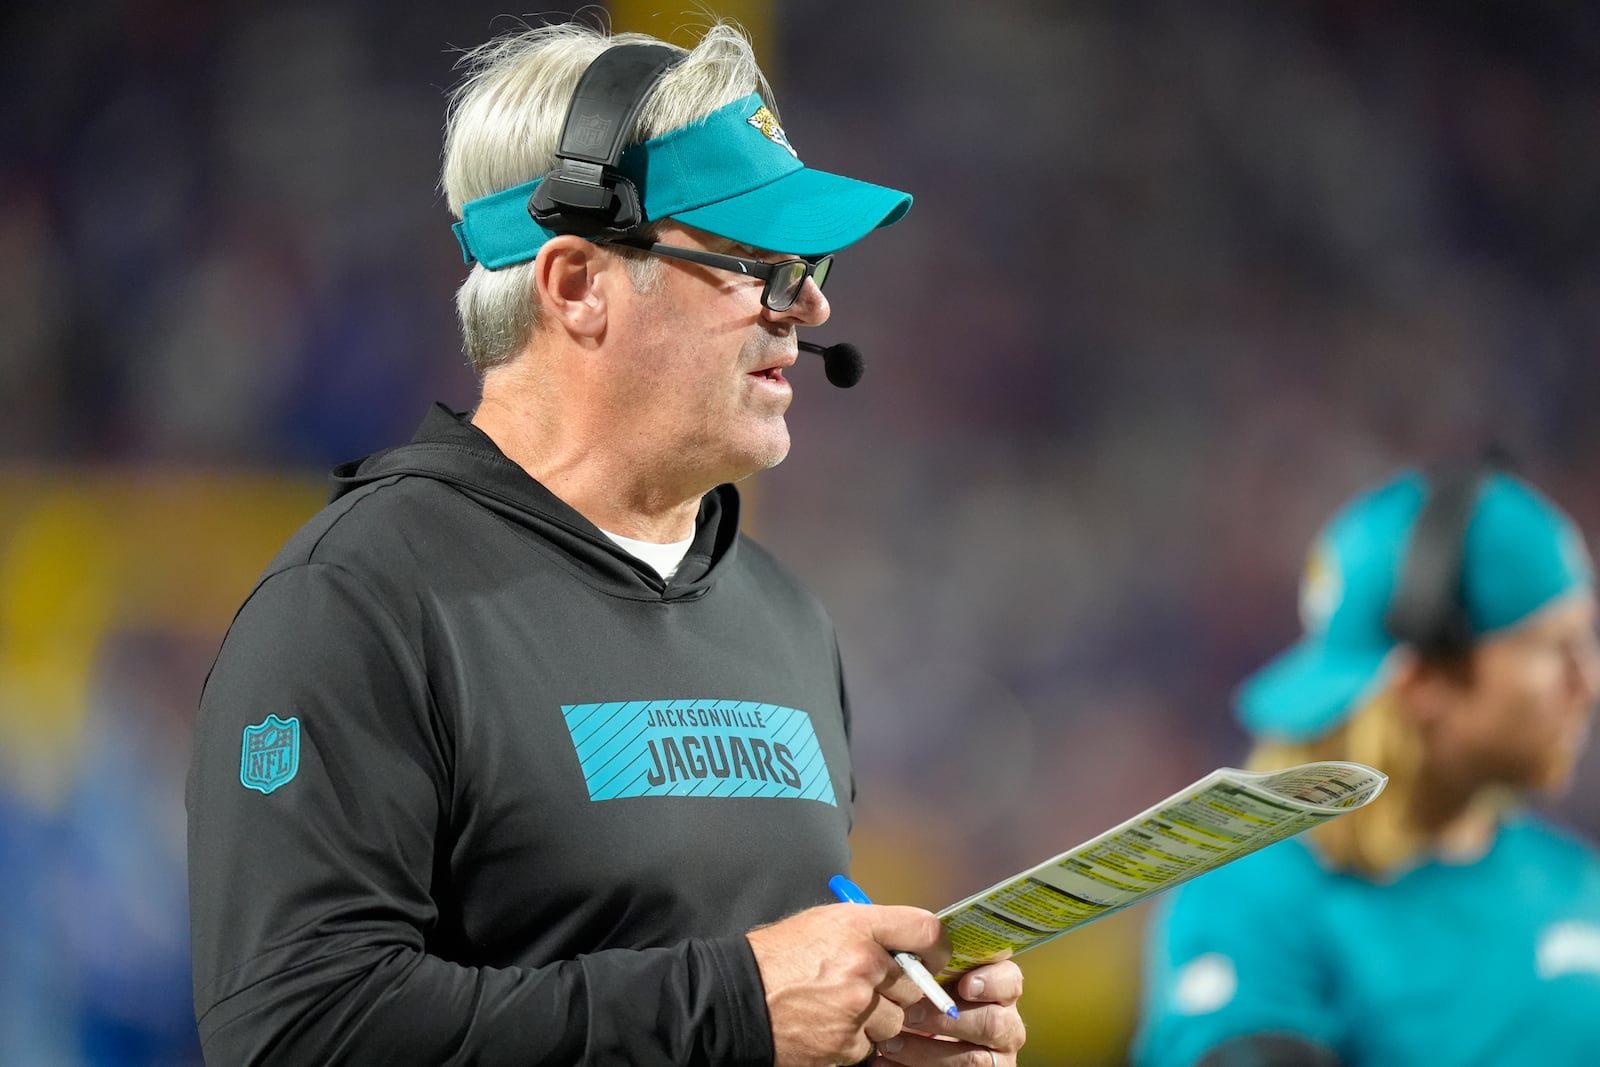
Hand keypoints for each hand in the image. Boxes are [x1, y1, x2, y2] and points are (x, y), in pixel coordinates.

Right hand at [748, 903, 949, 1066]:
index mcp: (858, 925)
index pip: (926, 931)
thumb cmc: (776, 956)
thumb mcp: (822, 922)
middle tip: (872, 987)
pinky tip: (829, 1025)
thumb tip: (905, 945)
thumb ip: (868, 930)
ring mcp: (857, 1007)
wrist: (736, 998)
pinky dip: (856, 1040)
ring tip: (843, 1007)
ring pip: (896, 1020)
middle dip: (898, 989)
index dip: (935, 948)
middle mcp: (864, 964)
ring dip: (877, 1019)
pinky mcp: (847, 1044)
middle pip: (915, 984)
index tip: (931, 958)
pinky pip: (871, 1046)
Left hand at [871, 959, 1025, 1065]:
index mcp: (998, 988)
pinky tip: (886, 1061)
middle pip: (994, 1023)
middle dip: (948, 1020)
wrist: (919, 1037)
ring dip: (926, 1051)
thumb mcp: (932, 976)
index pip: (1011, 980)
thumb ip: (932, 960)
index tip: (965, 985)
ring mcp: (997, 1056)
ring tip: (890, 1043)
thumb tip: (909, 939)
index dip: (992, 983)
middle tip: (909, 1014)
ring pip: (973, 1059)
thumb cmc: (924, 998)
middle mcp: (1005, 1023)